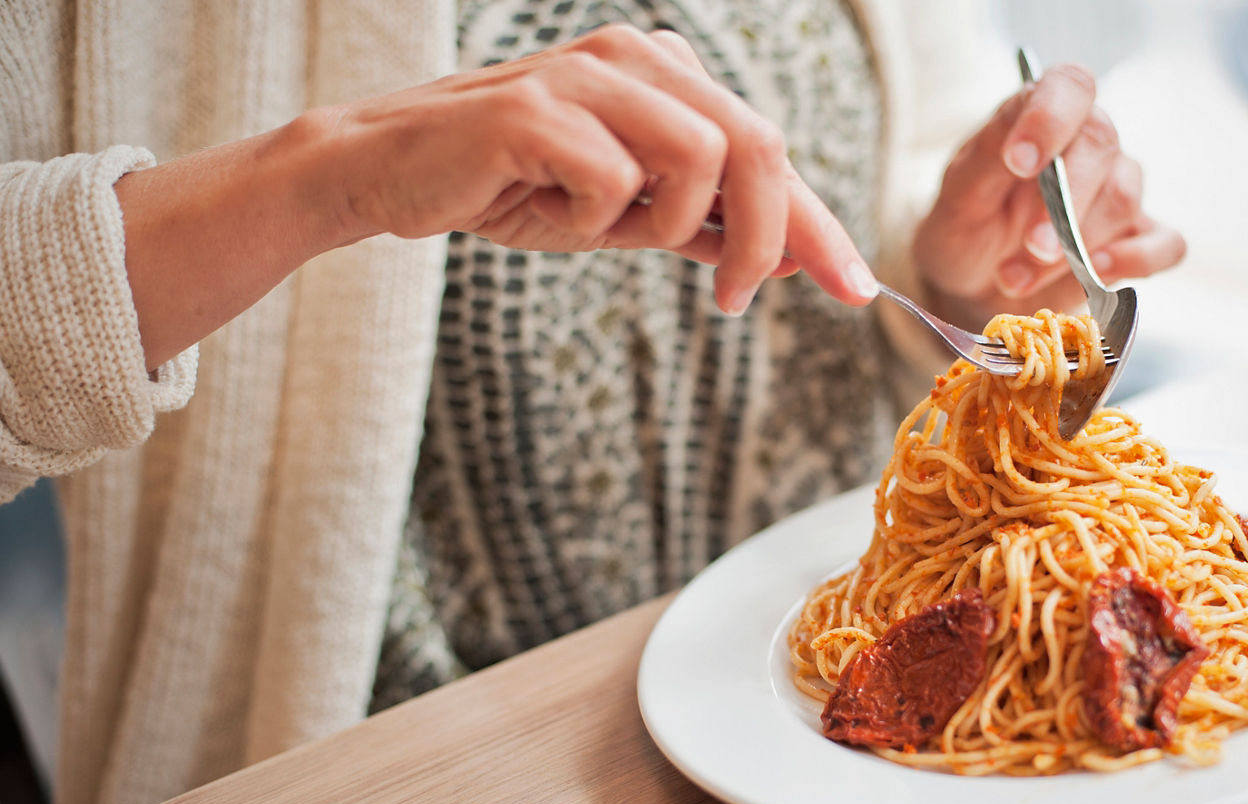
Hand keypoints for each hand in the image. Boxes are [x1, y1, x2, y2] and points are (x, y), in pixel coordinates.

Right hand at [312, 24, 876, 314]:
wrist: (390, 174)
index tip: (857, 288)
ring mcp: (588, 74)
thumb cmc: (514, 188)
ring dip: (671, 222)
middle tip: (739, 302)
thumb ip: (703, 223)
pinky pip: (615, 180)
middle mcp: (638, 57)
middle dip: (773, 235)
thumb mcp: (626, 214)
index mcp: (667, 74)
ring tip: (609, 231)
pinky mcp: (537, 107)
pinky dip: (593, 217)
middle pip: (757, 144)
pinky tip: (550, 210)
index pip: (767, 148)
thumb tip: (786, 258)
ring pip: (703, 155)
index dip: (818, 222)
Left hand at [910, 64, 1184, 326]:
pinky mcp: (1138, 238)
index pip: (1070, 87)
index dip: (1051, 118)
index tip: (1019, 163)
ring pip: (1123, 201)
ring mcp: (1119, 189)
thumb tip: (1022, 152)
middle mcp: (1089, 143)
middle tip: (1030, 247)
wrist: (972, 286)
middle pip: (1102, 148)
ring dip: (1074, 249)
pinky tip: (1096, 276)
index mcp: (1043, 114)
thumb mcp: (958, 195)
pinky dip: (1136, 261)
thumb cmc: (966, 229)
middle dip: (1064, 205)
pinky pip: (1164, 244)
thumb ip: (987, 161)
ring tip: (1018, 276)